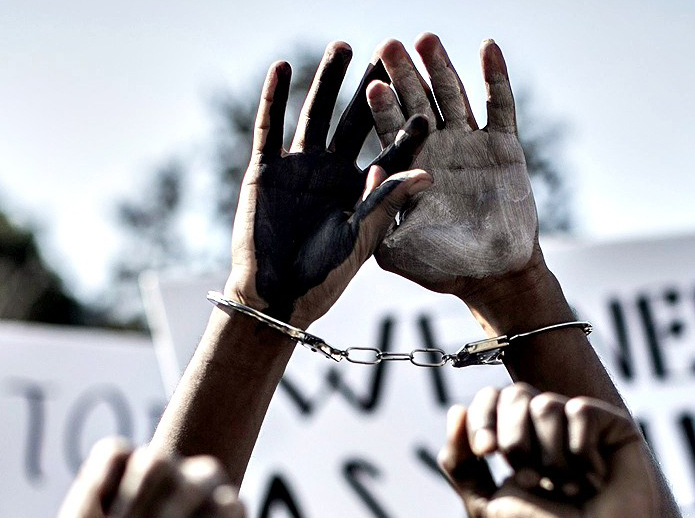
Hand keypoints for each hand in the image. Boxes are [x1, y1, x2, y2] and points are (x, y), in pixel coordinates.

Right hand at [224, 41, 431, 326]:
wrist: (275, 295)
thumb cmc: (323, 278)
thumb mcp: (362, 239)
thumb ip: (387, 203)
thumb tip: (428, 173)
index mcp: (362, 189)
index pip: (390, 148)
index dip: (406, 125)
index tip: (427, 99)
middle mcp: (334, 171)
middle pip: (356, 118)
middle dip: (371, 87)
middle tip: (389, 51)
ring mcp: (300, 167)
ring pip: (316, 113)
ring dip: (328, 80)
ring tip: (342, 46)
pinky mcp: (267, 169)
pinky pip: (270, 126)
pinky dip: (274, 97)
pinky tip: (282, 67)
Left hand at [371, 35, 539, 296]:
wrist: (495, 275)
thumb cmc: (444, 267)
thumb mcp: (398, 251)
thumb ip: (382, 214)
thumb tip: (374, 168)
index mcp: (412, 167)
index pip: (392, 128)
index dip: (383, 106)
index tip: (372, 83)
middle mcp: (439, 148)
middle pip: (418, 102)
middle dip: (404, 74)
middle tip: (390, 45)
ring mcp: (471, 143)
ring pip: (454, 96)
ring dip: (441, 67)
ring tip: (427, 39)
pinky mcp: (504, 145)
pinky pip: (500, 105)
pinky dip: (496, 76)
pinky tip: (488, 48)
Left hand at [439, 384, 668, 517]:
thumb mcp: (488, 507)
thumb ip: (461, 465)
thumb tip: (456, 410)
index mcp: (519, 441)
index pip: (490, 399)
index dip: (481, 419)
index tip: (486, 453)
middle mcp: (549, 428)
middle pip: (515, 394)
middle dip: (514, 441)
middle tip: (531, 481)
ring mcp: (582, 425)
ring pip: (545, 405)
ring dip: (549, 458)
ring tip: (569, 489)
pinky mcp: (613, 426)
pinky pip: (580, 411)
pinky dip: (580, 453)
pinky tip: (595, 478)